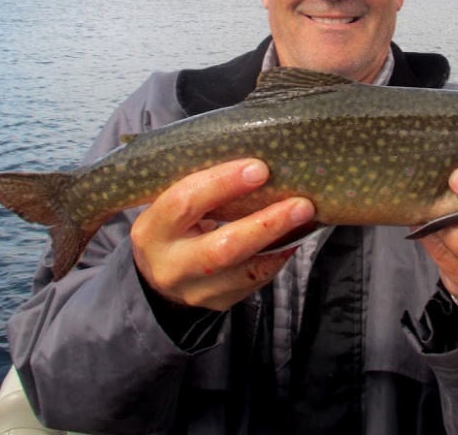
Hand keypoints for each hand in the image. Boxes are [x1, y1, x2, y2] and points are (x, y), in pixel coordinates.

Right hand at [131, 158, 315, 310]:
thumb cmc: (173, 221)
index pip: (184, 203)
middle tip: (300, 203)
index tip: (259, 168)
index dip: (222, 184)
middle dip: (266, 223)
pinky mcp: (216, 302)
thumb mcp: (171, 201)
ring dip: (281, 240)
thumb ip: (201, 184)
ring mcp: (194, 290)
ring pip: (246, 270)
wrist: (159, 270)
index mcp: (151, 230)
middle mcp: (169, 265)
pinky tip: (294, 235)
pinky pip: (255, 280)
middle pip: (222, 247)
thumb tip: (255, 155)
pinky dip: (278, 255)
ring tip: (305, 216)